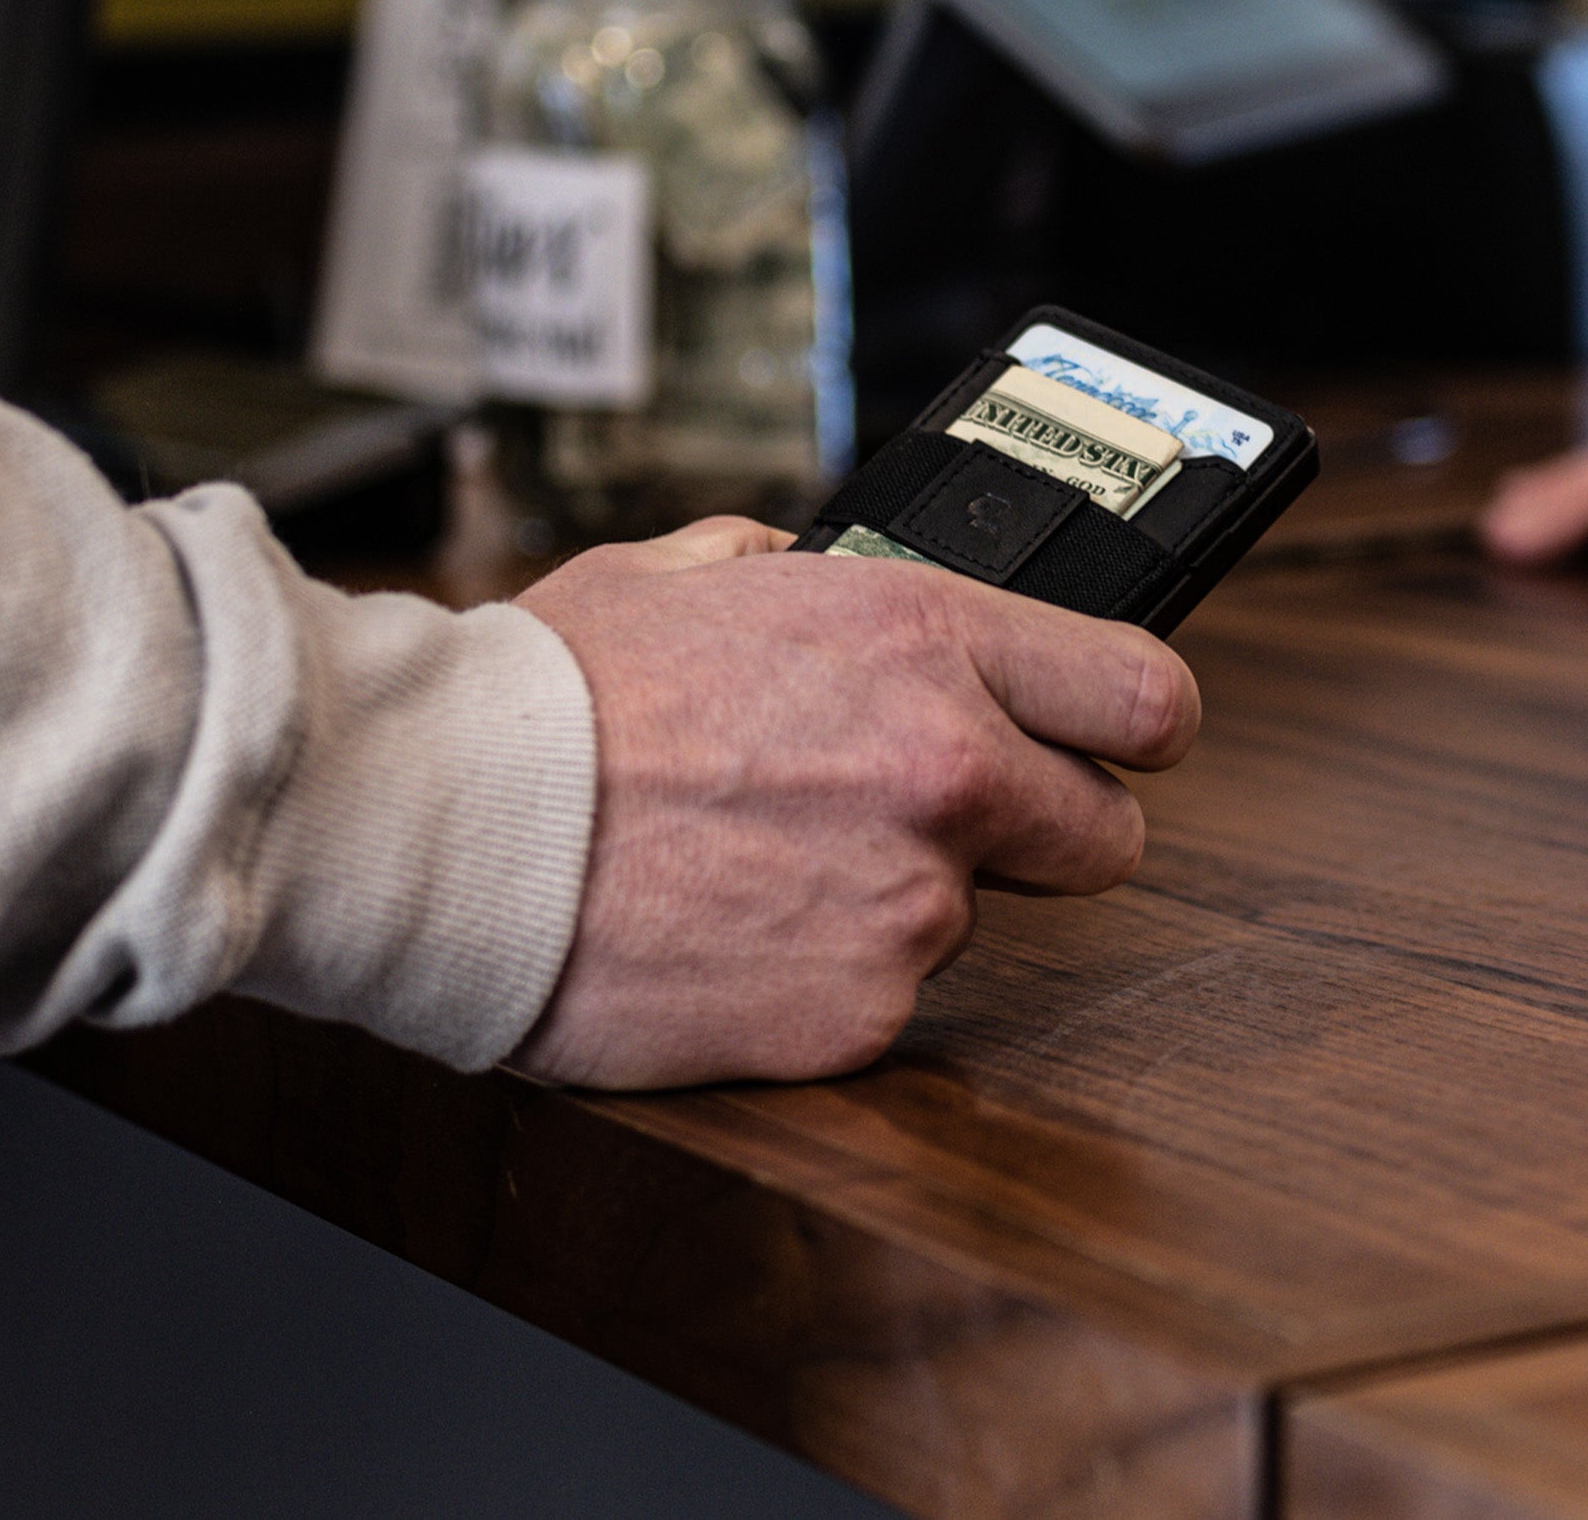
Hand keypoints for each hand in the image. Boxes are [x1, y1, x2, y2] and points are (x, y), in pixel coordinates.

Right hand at [509, 517, 1199, 1088]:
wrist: (440, 826)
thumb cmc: (544, 696)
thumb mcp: (677, 571)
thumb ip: (790, 574)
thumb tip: (821, 577)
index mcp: (923, 637)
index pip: (1147, 696)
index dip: (1135, 726)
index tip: (1112, 742)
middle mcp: (946, 769)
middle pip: (1107, 837)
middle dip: (1036, 830)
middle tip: (925, 818)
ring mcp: (909, 904)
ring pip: (965, 920)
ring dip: (889, 901)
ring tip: (754, 865)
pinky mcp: (857, 1014)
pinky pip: (877, 1000)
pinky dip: (817, 979)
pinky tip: (724, 932)